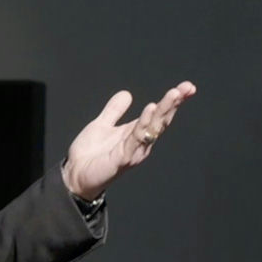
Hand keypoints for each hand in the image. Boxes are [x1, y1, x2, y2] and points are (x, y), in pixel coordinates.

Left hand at [61, 81, 196, 200]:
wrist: (74, 174)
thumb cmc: (89, 154)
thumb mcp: (101, 125)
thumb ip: (114, 110)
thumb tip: (127, 93)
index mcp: (136, 133)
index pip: (159, 115)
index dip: (172, 102)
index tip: (187, 87)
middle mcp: (139, 143)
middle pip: (161, 121)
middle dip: (173, 103)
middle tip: (186, 88)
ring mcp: (133, 151)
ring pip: (152, 128)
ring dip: (163, 110)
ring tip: (173, 94)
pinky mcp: (122, 159)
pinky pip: (135, 140)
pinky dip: (144, 125)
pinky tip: (150, 110)